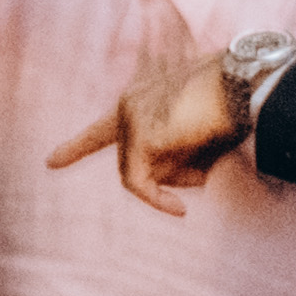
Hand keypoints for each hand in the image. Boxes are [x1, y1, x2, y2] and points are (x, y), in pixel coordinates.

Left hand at [44, 48, 247, 215]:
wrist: (244, 84)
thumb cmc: (230, 108)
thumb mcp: (197, 137)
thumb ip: (172, 157)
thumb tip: (158, 185)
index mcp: (139, 99)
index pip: (101, 129)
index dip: (76, 147)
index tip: (50, 161)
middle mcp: (127, 105)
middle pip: (134, 161)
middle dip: (171, 174)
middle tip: (205, 167)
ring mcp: (130, 118)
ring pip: (138, 174)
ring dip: (175, 180)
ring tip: (207, 161)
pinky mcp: (140, 135)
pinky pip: (139, 184)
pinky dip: (157, 201)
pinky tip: (179, 211)